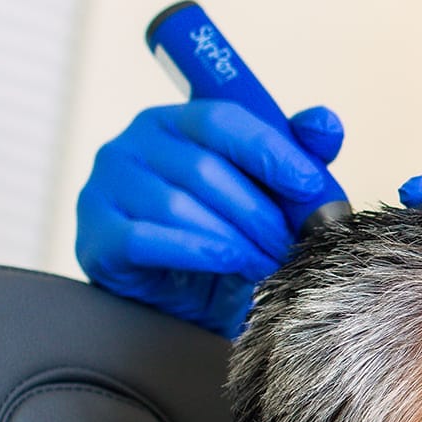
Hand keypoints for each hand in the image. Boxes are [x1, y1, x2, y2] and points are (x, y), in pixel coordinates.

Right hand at [76, 101, 343, 336]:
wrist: (180, 302)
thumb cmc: (223, 234)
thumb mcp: (265, 193)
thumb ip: (295, 155)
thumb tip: (326, 124)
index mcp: (175, 120)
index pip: (223, 119)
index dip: (270, 151)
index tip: (309, 184)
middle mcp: (133, 144)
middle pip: (204, 168)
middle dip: (259, 212)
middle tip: (294, 243)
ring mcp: (105, 186)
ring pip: (178, 205)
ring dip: (234, 239)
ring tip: (266, 263)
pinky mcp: (95, 233)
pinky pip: (146, 239)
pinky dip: (198, 253)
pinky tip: (230, 266)